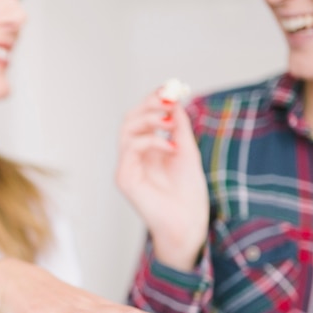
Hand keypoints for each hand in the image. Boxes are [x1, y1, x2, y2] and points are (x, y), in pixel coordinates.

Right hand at [116, 89, 209, 270]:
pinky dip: (151, 140)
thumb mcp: (187, 152)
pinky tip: (171, 146)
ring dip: (149, 118)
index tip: (171, 89)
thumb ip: (179, 128)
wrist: (188, 223)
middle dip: (149, 104)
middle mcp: (133, 158)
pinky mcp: (124, 178)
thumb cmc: (188, 195)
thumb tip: (175, 102)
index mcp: (147, 151)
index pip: (142, 118)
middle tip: (168, 98)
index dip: (154, 101)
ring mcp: (127, 168)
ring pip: (126, 129)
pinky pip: (131, 148)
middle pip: (130, 119)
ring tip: (170, 121)